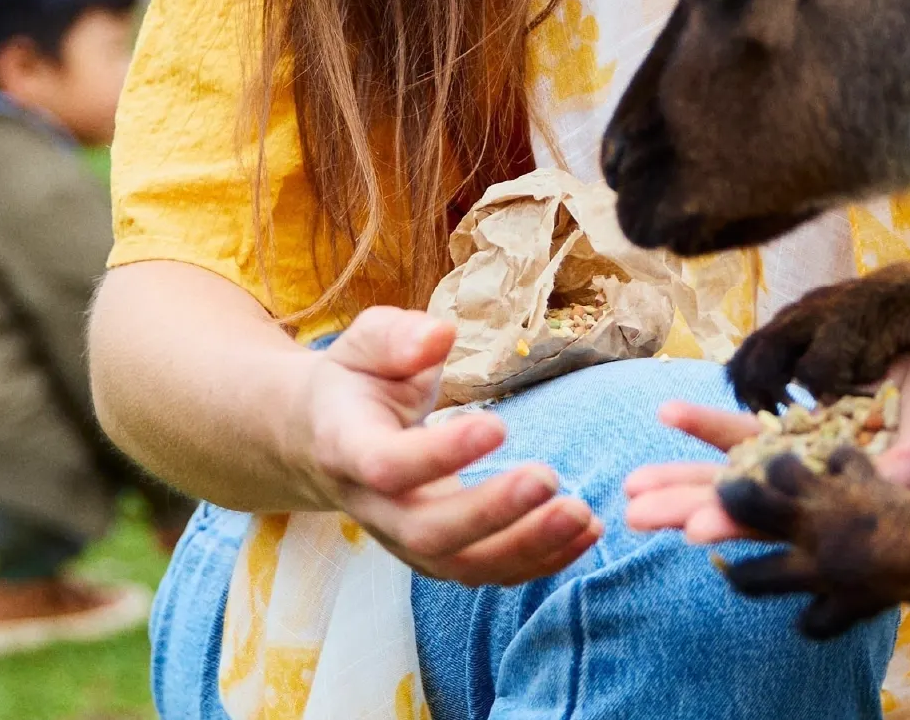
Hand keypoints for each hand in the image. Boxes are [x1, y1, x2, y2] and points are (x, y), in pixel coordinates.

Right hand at [283, 307, 601, 584]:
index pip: (388, 466)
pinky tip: (585, 534)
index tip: (499, 426)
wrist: (325, 438)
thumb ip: (396, 338)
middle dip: (492, 512)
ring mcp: (406, 540)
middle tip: (548, 478)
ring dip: (526, 546)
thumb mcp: (364, 344)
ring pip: (462, 566)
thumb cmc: (358, 382)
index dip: (440, 454)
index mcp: (349, 447)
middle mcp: (375, 508)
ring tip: (580, 514)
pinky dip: (539, 561)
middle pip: (428, 532)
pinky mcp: (439, 554)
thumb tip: (439, 335)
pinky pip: (487, 573)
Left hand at [620, 331, 909, 543]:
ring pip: (751, 473)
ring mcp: (830, 457)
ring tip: (632, 489)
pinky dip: (714, 423)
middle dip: (701, 509)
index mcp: (888, 504)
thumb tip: (898, 482)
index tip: (700, 531)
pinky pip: (759, 425)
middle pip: (765, 509)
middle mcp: (851, 492)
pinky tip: (666, 414)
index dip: (758, 528)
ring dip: (691, 477)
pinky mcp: (819, 420)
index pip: (813, 526)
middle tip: (638, 516)